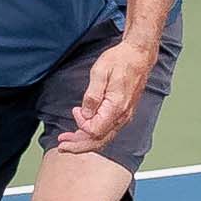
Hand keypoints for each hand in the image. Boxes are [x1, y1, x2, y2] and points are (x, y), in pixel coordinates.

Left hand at [57, 39, 154, 155]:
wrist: (138, 55)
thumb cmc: (120, 60)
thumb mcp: (100, 72)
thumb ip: (91, 96)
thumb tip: (85, 115)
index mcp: (116, 107)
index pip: (94, 130)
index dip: (81, 124)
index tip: (75, 109)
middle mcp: (122, 116)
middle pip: (99, 141)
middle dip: (78, 146)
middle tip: (61, 145)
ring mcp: (124, 116)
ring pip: (103, 138)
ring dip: (84, 142)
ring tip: (67, 141)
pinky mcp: (123, 113)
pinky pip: (108, 131)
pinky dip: (93, 135)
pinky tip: (82, 132)